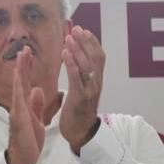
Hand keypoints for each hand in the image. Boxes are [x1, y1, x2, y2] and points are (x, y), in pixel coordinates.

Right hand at [5, 46, 46, 163]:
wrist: (23, 158)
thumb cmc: (28, 141)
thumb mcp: (36, 119)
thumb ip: (36, 104)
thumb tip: (37, 90)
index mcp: (25, 105)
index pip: (25, 82)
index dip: (27, 68)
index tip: (29, 53)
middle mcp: (18, 105)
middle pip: (20, 81)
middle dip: (23, 64)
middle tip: (25, 47)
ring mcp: (17, 111)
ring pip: (18, 86)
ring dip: (20, 70)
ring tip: (22, 55)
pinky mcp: (18, 118)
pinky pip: (19, 100)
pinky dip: (18, 87)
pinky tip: (18, 77)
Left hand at [59, 25, 104, 151]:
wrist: (80, 134)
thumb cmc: (77, 113)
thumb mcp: (82, 92)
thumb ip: (81, 78)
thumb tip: (76, 64)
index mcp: (97, 81)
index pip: (99, 57)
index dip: (92, 42)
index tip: (84, 30)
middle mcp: (96, 84)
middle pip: (95, 57)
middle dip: (85, 41)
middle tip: (76, 29)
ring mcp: (90, 91)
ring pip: (87, 65)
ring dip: (78, 50)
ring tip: (69, 38)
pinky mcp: (80, 98)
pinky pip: (77, 78)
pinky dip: (72, 64)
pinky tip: (65, 54)